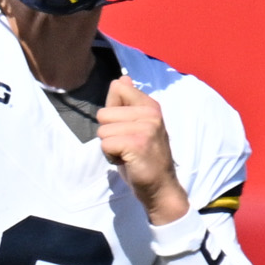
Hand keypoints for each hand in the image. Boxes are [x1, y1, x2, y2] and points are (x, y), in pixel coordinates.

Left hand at [98, 78, 186, 223]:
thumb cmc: (145, 157)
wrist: (160, 187)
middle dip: (109, 133)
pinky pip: (106, 144)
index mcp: (150, 105)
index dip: (113, 113)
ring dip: (110, 147)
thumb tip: (122, 78)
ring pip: (103, 131)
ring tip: (128, 154)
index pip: (117, 88)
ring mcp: (146, 128)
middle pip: (103, 113)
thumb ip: (126, 102)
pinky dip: (111, 157)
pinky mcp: (138, 144)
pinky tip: (128, 161)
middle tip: (128, 145)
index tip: (128, 128)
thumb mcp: (137, 125)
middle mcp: (151, 113)